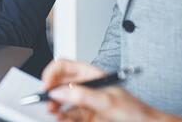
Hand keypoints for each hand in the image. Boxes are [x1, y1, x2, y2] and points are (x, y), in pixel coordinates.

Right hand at [41, 59, 181, 121]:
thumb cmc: (135, 111)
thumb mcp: (107, 101)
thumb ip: (81, 96)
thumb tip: (58, 92)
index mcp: (90, 74)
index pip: (64, 66)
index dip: (52, 73)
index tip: (47, 85)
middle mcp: (85, 87)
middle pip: (58, 84)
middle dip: (50, 91)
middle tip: (46, 101)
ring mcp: (84, 103)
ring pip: (60, 102)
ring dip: (54, 107)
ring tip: (53, 112)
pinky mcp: (84, 117)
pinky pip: (67, 116)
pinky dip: (61, 118)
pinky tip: (61, 119)